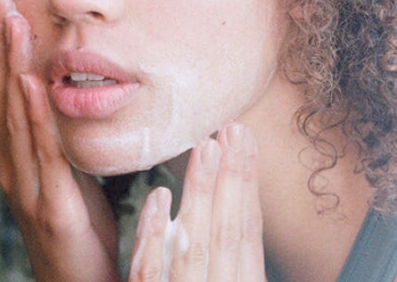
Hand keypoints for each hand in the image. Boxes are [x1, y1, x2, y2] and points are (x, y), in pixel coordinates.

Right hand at [0, 0, 120, 281]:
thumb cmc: (80, 226)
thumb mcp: (71, 171)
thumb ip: (63, 137)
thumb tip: (69, 95)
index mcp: (21, 154)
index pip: (9, 90)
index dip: (3, 48)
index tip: (2, 6)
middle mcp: (15, 163)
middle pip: (4, 92)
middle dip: (0, 42)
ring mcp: (27, 184)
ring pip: (15, 114)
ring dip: (11, 63)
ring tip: (10, 19)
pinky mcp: (50, 205)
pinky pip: (41, 151)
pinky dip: (30, 113)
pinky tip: (27, 81)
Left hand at [129, 123, 265, 281]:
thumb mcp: (222, 281)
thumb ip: (225, 258)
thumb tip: (230, 199)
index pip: (248, 235)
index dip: (248, 185)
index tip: (247, 139)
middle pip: (226, 234)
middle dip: (232, 179)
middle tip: (233, 129)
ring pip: (193, 248)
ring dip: (200, 193)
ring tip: (205, 147)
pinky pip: (148, 274)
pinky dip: (154, 235)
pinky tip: (160, 195)